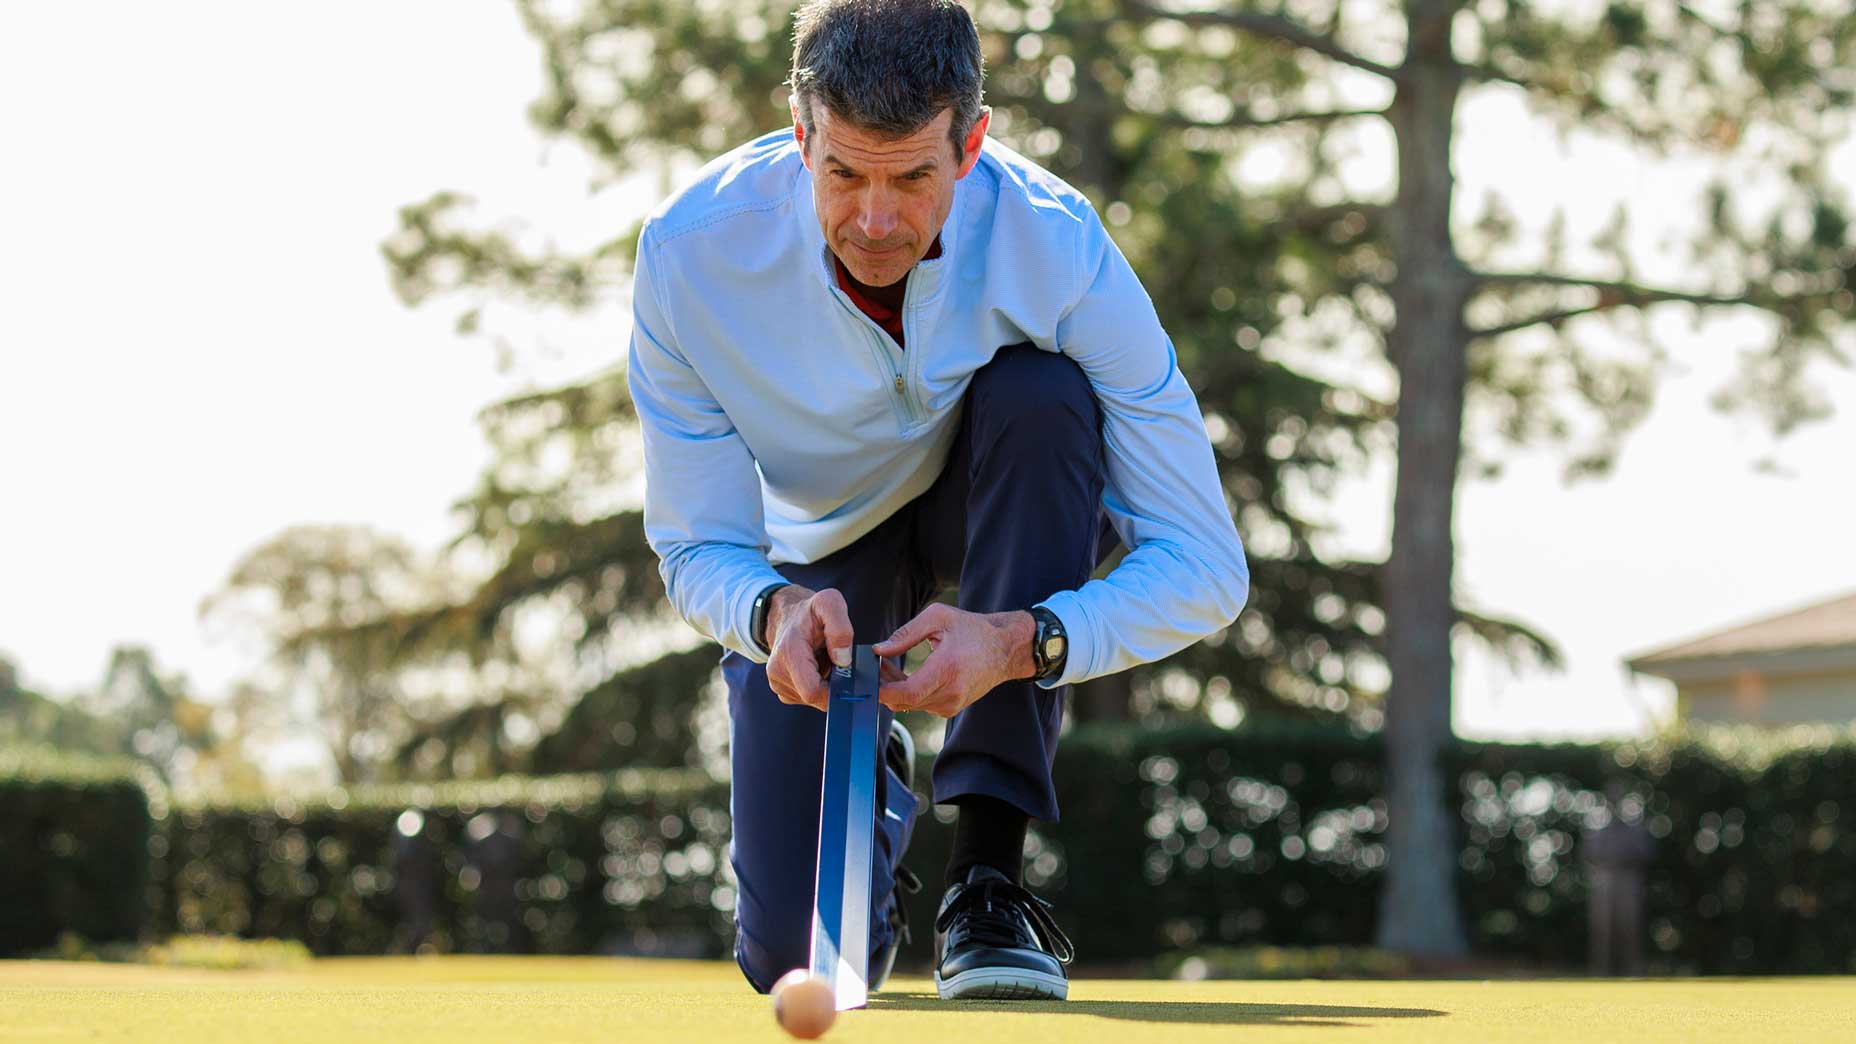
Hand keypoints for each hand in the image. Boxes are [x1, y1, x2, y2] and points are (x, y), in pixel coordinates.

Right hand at [764, 585, 853, 710]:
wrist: (788, 616)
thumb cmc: (810, 611)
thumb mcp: (830, 603)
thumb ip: (840, 629)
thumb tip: (843, 660)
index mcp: (789, 651)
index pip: (812, 691)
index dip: (834, 692)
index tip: (849, 679)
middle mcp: (777, 670)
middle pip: (813, 698)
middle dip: (832, 688)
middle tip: (841, 667)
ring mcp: (777, 682)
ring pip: (810, 700)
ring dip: (824, 687)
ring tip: (825, 663)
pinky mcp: (780, 688)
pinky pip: (804, 698)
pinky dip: (816, 687)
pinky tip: (817, 670)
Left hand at [871, 604, 1034, 717]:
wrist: (1005, 649)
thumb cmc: (972, 629)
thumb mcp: (938, 618)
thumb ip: (905, 634)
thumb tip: (879, 649)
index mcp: (947, 669)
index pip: (908, 692)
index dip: (884, 691)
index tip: (869, 679)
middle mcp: (951, 692)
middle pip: (905, 701)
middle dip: (885, 685)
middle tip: (877, 664)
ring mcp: (952, 704)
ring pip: (911, 705)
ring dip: (896, 689)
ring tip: (890, 665)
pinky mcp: (952, 708)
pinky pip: (922, 704)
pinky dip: (910, 692)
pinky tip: (907, 675)